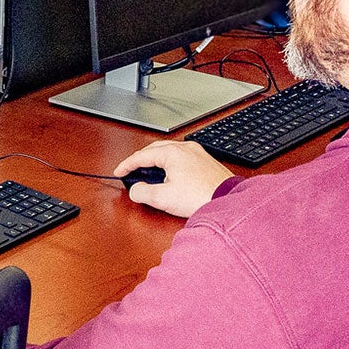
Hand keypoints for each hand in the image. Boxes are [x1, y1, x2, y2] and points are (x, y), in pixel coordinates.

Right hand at [114, 141, 235, 218]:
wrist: (228, 201)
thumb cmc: (201, 197)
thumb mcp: (163, 198)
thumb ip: (142, 192)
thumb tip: (135, 189)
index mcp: (172, 152)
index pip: (141, 156)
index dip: (127, 165)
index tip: (119, 172)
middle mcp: (185, 148)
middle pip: (154, 150)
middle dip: (140, 160)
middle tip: (131, 170)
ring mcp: (197, 153)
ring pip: (168, 152)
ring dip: (155, 161)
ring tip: (148, 174)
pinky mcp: (205, 161)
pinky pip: (181, 157)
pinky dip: (169, 164)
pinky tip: (169, 175)